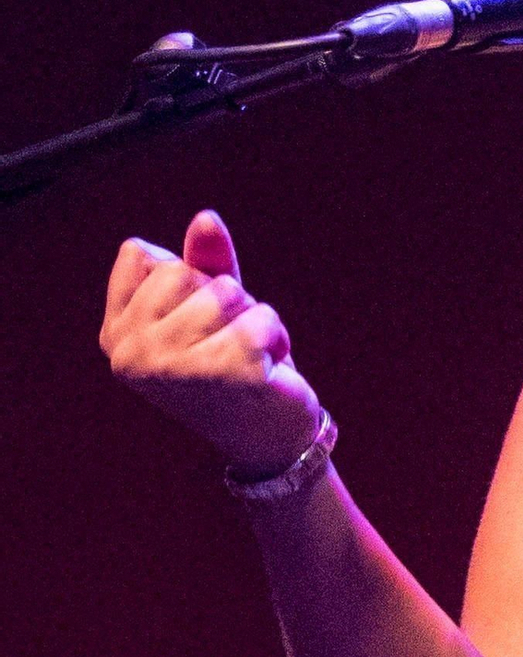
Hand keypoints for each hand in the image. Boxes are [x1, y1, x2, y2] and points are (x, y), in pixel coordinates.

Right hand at [100, 211, 322, 478]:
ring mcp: (171, 367)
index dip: (184, 279)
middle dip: (222, 299)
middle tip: (227, 345)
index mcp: (114, 335)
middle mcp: (130, 354)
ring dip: (252, 319)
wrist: (268, 438)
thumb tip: (206, 218)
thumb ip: (204, 262)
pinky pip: (261, 318)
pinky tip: (267, 370)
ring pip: (226, 292)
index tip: (194, 325)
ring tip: (248, 357)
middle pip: (185, 272)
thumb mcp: (212, 306)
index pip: (142, 256)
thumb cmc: (234, 365)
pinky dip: (275, 336)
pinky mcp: (222, 374)